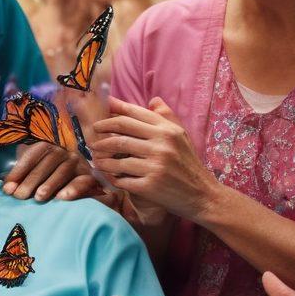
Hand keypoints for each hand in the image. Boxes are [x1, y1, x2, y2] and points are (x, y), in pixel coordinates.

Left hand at [3, 141, 94, 201]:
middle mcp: (63, 151)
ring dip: (50, 184)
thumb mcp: (35, 173)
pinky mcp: (89, 176)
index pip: (32, 155)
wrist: (80, 181)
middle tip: (20, 196)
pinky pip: (82, 181)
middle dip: (31, 180)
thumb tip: (6, 188)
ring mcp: (77, 162)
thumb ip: (21, 177)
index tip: (7, 188)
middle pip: (46, 163)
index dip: (19, 171)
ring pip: (63, 171)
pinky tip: (61, 198)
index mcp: (47, 147)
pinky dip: (72, 189)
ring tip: (38, 197)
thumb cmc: (50, 178)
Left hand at [90, 97, 219, 222]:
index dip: (112, 113)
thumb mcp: (182, 136)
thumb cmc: (189, 164)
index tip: (99, 116)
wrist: (203, 196)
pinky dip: (112, 178)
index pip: (133, 115)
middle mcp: (162, 145)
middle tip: (91, 137)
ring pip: (118, 158)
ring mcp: (156, 166)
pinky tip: (108, 177)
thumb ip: (166, 116)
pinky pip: (122, 179)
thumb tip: (152, 100)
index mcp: (167, 130)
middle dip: (102, 134)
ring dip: (102, 159)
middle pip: (121, 133)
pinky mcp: (150, 186)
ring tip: (95, 159)